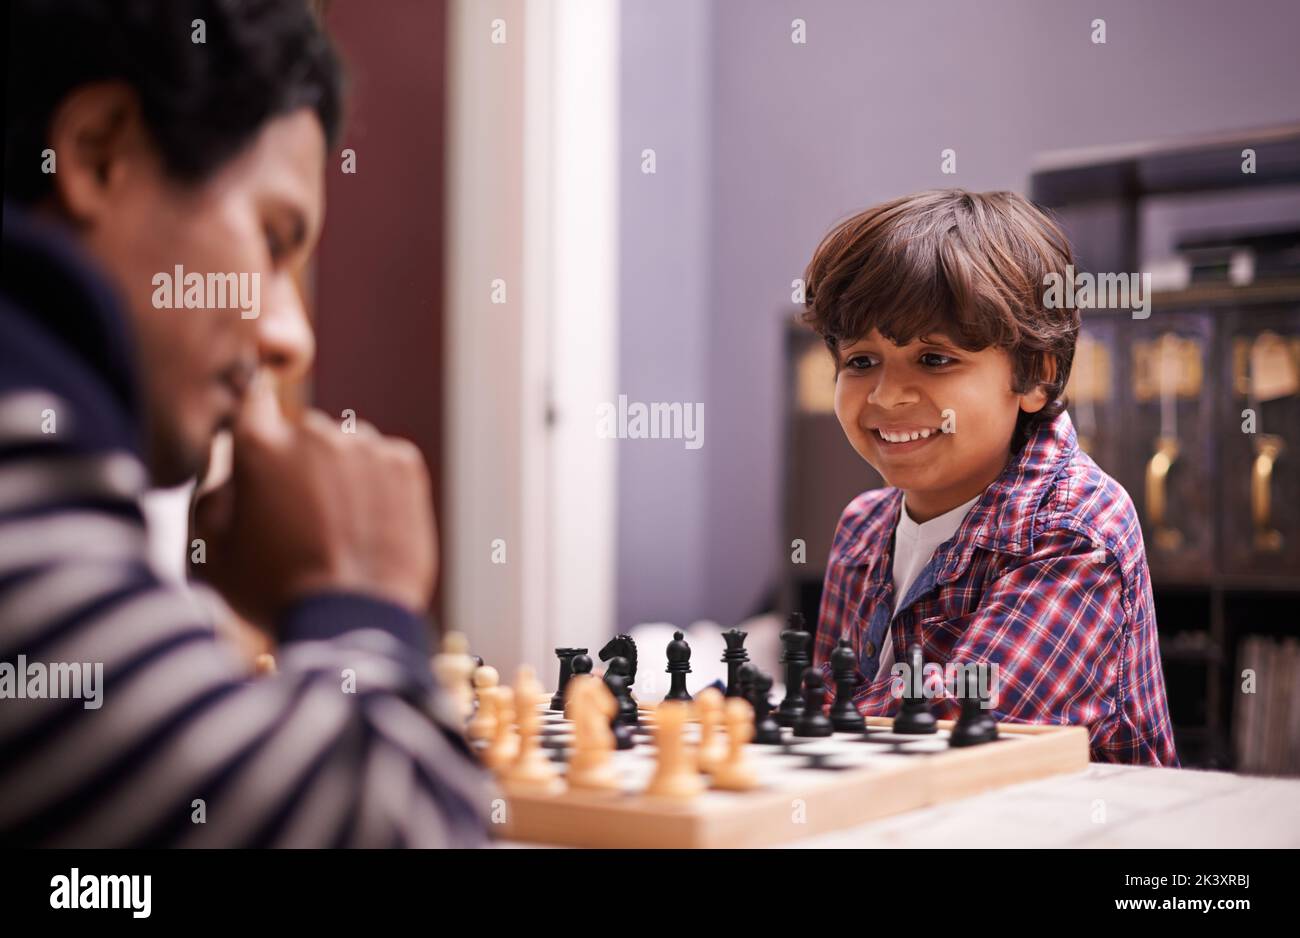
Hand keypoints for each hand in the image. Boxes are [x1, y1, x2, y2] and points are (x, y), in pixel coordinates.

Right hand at [193, 375, 436, 627]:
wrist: (352, 620)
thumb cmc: (274, 592)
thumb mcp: (210, 554)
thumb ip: (209, 499)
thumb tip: (229, 472)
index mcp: (259, 445)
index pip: (253, 397)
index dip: (256, 410)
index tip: (263, 430)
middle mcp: (313, 433)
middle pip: (303, 432)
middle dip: (299, 462)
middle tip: (300, 516)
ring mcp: (364, 446)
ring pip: (348, 446)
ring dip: (341, 472)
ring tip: (339, 528)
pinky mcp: (404, 464)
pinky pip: (385, 461)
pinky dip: (379, 485)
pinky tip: (369, 526)